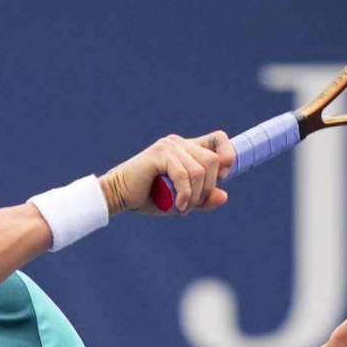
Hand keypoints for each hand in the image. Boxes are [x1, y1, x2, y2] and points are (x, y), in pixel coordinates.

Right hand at [99, 131, 235, 215]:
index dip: (227, 155)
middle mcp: (180, 143)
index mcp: (187, 148)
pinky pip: (184, 175)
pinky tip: (178, 206)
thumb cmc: (149, 197)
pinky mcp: (159, 154)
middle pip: (213, 160)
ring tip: (182, 207)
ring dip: (195, 195)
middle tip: (193, 203)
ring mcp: (169, 146)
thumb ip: (202, 199)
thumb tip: (224, 196)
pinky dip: (185, 195)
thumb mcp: (182, 201)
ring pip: (200, 170)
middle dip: (208, 188)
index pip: (219, 139)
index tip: (222, 177)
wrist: (119, 196)